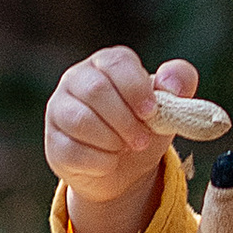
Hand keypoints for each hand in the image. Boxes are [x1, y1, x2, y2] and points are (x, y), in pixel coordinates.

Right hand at [45, 46, 198, 232]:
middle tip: (142, 140)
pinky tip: (109, 162)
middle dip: (125, 120)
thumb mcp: (168, 106)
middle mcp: (77, 80)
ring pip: (80, 120)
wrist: (125, 168)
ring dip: (112, 141)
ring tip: (126, 149)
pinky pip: (73, 151)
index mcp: (107, 64)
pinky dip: (100, 162)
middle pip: (96, 90)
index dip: (136, 89)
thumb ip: (179, 83)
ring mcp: (60, 109)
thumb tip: (172, 84)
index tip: (151, 112)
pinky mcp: (54, 142)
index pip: (117, 63)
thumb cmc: (144, 125)